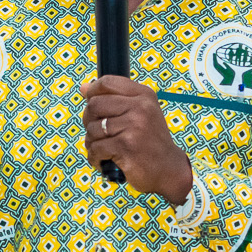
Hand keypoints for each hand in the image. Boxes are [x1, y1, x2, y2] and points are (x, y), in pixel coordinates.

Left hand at [81, 77, 193, 202]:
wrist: (168, 169)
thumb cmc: (149, 141)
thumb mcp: (139, 113)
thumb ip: (113, 98)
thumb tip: (83, 87)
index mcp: (143, 95)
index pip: (107, 82)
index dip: (92, 92)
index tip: (92, 104)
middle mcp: (140, 107)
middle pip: (94, 105)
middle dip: (88, 120)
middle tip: (98, 133)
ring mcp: (134, 126)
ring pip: (92, 128)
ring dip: (92, 142)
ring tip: (104, 149)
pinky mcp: (126, 146)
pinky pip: (95, 148)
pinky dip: (95, 157)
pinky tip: (104, 160)